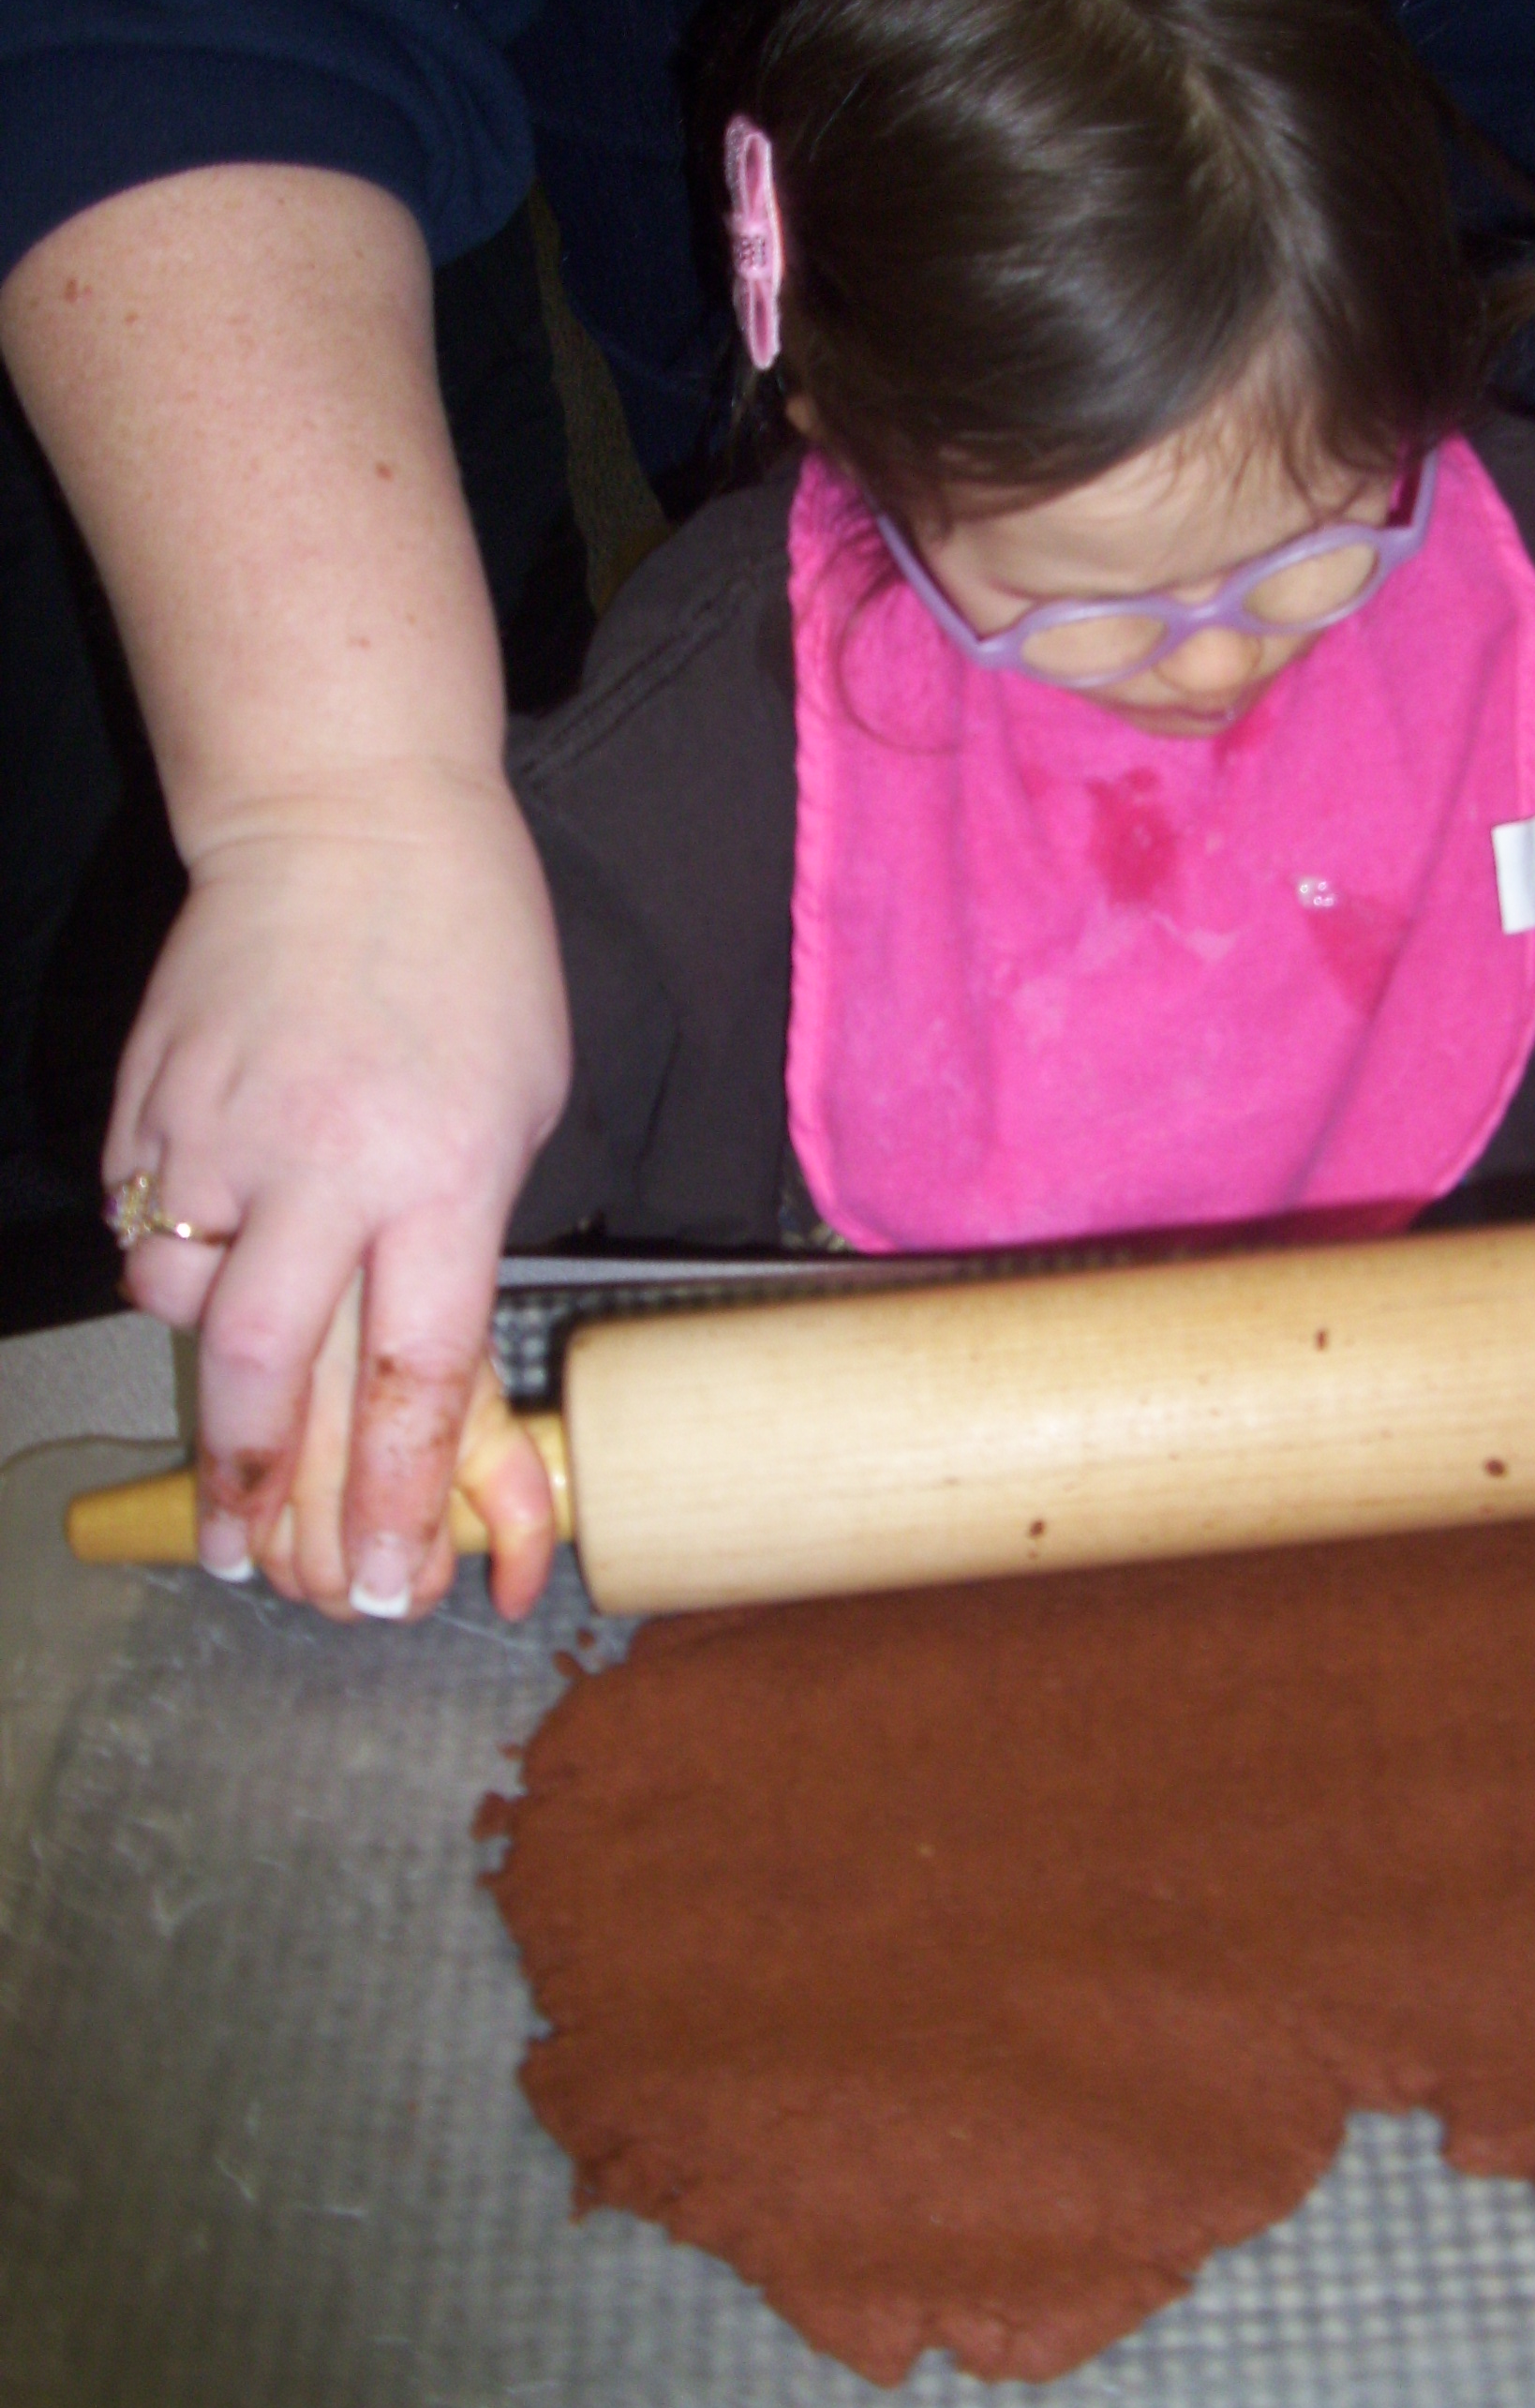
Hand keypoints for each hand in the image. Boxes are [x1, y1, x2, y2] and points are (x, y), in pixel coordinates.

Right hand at [106, 761, 569, 1617]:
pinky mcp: (149, 1100)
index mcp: (439, 1178)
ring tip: (236, 1407)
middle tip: (251, 1566)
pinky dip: (173, 1255)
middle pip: (263, 1372)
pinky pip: (146, 1220)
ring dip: (205, 1366)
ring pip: (179, 1301)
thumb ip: (457, 1235)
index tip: (382, 1588)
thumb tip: (407, 1355)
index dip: (392, 1503)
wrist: (348, 818)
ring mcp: (218, 1132)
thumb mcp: (516, 1110)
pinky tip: (209, 1242)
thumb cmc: (471, 966)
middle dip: (257, 1490)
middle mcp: (320, 1168)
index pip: (409, 1378)